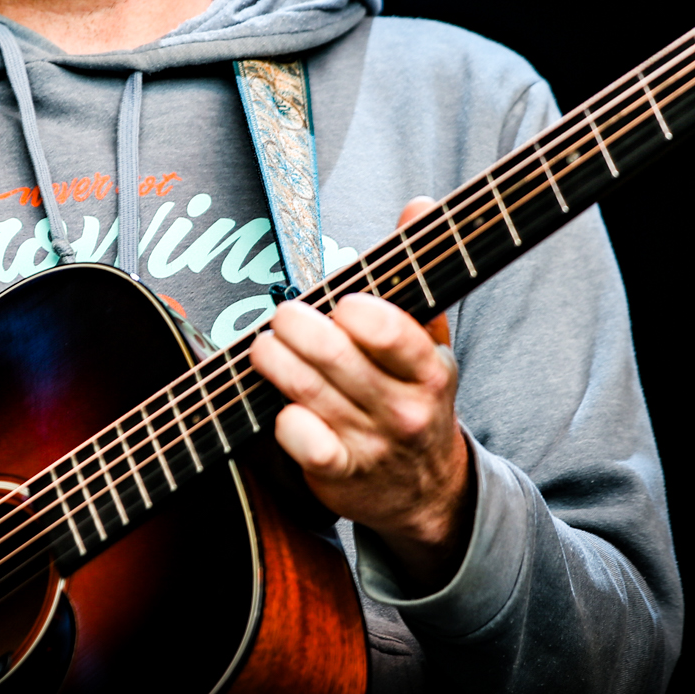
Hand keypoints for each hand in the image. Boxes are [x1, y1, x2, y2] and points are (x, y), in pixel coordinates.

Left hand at [249, 197, 476, 593]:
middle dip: (299, 328)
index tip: (344, 303)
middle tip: (284, 315)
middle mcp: (404, 408)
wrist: (427, 490)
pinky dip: (286, 421)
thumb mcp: (427, 337)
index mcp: (429, 368)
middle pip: (338, 358)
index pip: (397, 335)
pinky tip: (281, 406)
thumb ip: (416, 272)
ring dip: (277, 361)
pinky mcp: (340, 474)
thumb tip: (418, 203)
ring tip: (265, 344)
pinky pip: (304, 443)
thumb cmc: (413, 394)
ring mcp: (372, 444)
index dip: (363, 316)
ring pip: (310, 393)